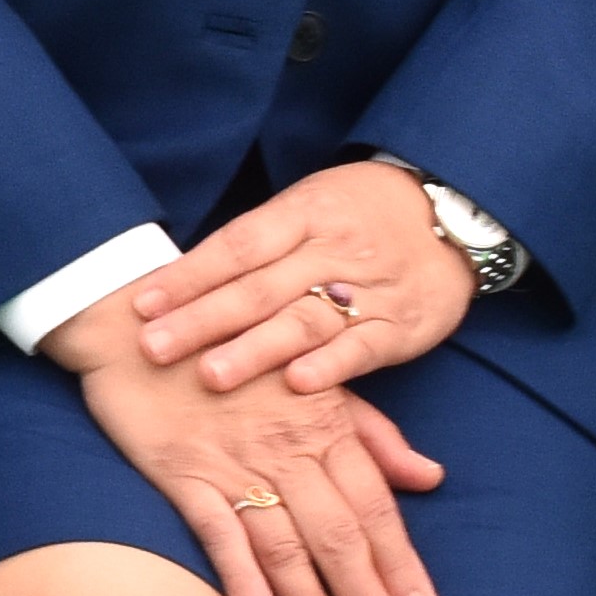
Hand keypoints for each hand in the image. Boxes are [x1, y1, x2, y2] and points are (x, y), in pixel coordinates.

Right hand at [44, 293, 447, 595]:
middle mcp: (287, 448)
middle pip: (340, 537)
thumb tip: (428, 477)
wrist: (137, 321)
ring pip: (286, 545)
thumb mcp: (312, 380)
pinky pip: (218, 531)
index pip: (375, 506)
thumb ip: (371, 432)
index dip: (401, 564)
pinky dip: (240, 577)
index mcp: (325, 423)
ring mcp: (234, 461)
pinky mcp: (182, 471)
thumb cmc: (231, 352)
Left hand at [131, 157, 470, 396]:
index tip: (142, 304)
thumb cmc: (359, 214)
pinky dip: (331, 367)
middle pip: (259, 287)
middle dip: (203, 320)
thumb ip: (258, 246)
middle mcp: (332, 249)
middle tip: (153, 348)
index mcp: (303, 214)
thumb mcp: (309, 209)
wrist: (452, 211)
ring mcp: (368, 288)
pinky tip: (298, 386)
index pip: (237, 246)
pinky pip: (363, 347)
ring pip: (304, 320)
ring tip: (210, 375)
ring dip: (256, 350)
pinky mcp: (401, 325)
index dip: (189, 275)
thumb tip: (182, 281)